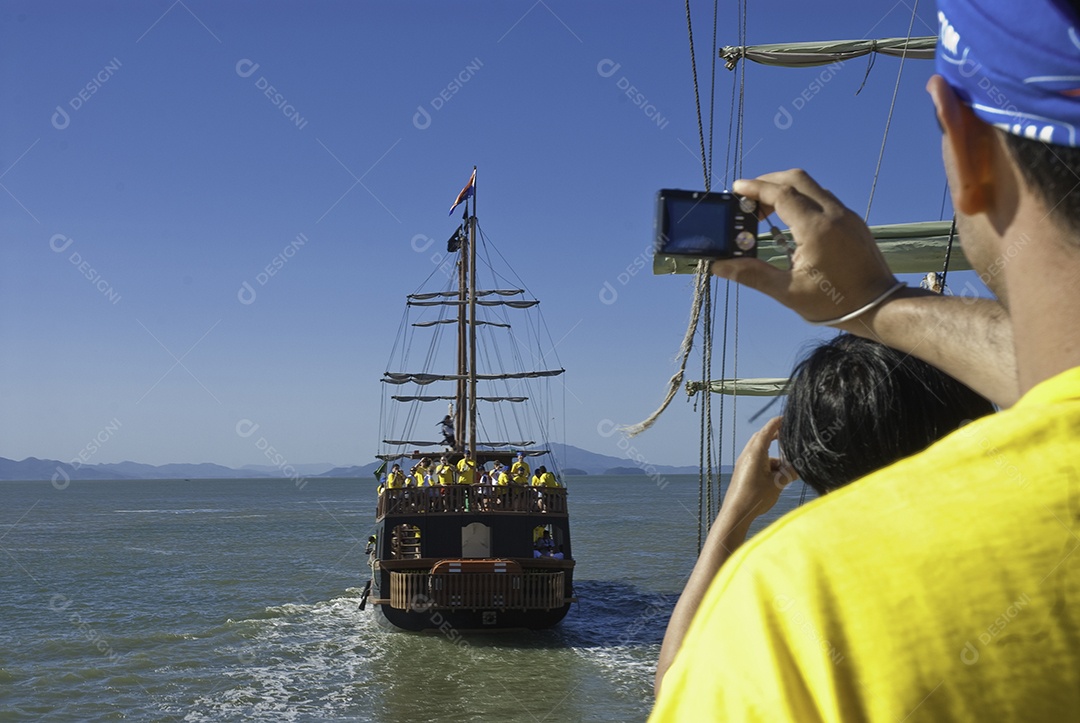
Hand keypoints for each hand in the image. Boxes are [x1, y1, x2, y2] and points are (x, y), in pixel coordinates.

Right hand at [712, 169, 897, 323]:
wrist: (879, 306)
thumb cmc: (835, 303)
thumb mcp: (787, 292)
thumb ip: (752, 275)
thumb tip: (722, 266)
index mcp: (815, 229)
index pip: (780, 194)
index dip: (755, 188)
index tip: (737, 189)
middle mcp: (833, 215)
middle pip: (797, 179)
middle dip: (769, 181)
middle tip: (748, 196)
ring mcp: (846, 216)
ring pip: (812, 186)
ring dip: (786, 190)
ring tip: (766, 210)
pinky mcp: (853, 222)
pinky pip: (824, 198)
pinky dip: (802, 199)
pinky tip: (791, 220)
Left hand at [719, 416, 794, 526]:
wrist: (736, 513)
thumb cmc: (755, 497)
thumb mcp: (777, 484)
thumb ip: (789, 473)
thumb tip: (799, 467)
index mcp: (755, 452)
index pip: (767, 430)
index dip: (777, 423)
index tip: (786, 418)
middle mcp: (747, 455)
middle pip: (762, 438)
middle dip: (775, 436)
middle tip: (788, 436)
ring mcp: (744, 463)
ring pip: (761, 452)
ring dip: (774, 455)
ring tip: (788, 468)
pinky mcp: (743, 472)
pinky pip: (757, 461)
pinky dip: (768, 464)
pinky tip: (778, 478)